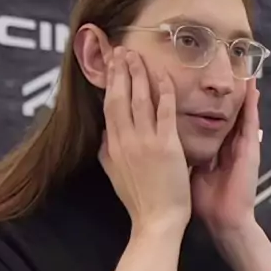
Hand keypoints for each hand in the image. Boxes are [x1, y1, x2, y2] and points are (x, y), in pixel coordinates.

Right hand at [99, 47, 190, 236]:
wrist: (156, 220)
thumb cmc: (139, 200)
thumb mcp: (114, 173)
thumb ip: (107, 151)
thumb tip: (104, 133)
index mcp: (112, 146)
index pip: (108, 106)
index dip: (108, 83)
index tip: (109, 65)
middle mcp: (125, 140)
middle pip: (119, 97)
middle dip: (119, 71)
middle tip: (120, 50)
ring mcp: (145, 142)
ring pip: (139, 98)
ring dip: (137, 73)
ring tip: (136, 55)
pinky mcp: (166, 146)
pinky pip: (164, 111)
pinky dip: (163, 91)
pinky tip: (163, 74)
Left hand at [190, 78, 260, 235]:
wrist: (224, 220)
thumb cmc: (203, 202)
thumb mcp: (185, 172)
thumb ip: (176, 156)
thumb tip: (157, 144)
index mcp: (209, 147)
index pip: (201, 117)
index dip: (195, 99)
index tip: (183, 78)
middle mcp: (225, 142)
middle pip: (220, 109)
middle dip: (218, 88)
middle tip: (214, 63)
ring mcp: (240, 145)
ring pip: (238, 110)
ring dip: (238, 89)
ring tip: (238, 65)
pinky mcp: (250, 149)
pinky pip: (251, 122)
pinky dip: (253, 104)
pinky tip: (253, 87)